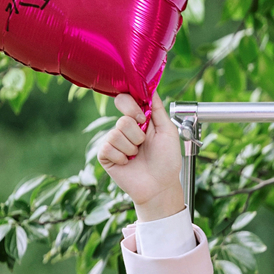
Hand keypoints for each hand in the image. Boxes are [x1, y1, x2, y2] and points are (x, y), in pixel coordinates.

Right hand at [98, 90, 185, 220]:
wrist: (161, 186)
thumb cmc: (167, 161)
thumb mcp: (168, 131)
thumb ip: (158, 108)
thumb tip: (151, 87)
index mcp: (138, 120)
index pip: (125, 100)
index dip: (132, 106)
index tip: (143, 118)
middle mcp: (124, 128)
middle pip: (122, 117)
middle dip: (136, 132)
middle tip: (143, 142)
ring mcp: (114, 141)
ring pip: (117, 133)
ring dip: (132, 147)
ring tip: (138, 156)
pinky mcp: (105, 155)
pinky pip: (108, 147)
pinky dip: (122, 157)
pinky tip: (128, 163)